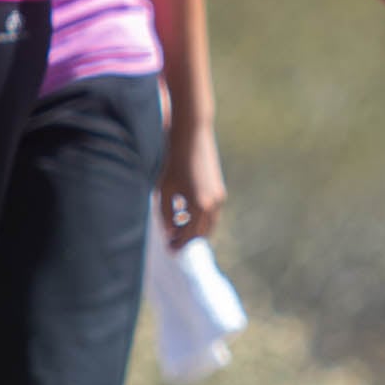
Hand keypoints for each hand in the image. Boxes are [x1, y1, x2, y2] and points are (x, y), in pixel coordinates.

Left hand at [161, 122, 229, 243]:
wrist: (192, 135)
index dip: (178, 244)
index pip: (188, 236)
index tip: (169, 249)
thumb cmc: (174, 161)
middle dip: (187, 239)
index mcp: (199, 206)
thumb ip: (166, 214)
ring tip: (177, 227)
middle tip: (172, 241)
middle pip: (201, 233)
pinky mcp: (219, 189)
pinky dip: (200, 217)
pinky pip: (211, 212)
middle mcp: (213, 204)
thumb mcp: (164, 190)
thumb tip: (169, 232)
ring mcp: (219, 197)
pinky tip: (184, 212)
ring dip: (194, 228)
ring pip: (208, 224)